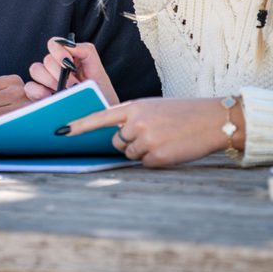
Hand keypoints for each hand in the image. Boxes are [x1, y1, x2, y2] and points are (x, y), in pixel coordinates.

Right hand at [23, 38, 119, 104]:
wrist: (98, 118)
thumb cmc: (100, 95)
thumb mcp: (98, 71)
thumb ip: (87, 52)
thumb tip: (69, 45)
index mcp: (68, 58)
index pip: (54, 44)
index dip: (58, 51)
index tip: (69, 63)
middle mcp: (55, 68)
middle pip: (46, 59)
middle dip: (58, 72)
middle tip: (72, 85)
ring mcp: (45, 82)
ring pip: (35, 70)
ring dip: (49, 80)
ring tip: (62, 92)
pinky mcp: (38, 96)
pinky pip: (30, 87)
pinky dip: (39, 91)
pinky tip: (51, 98)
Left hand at [63, 97, 241, 167]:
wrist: (212, 119)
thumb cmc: (183, 113)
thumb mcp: (154, 108)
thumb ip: (133, 119)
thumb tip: (117, 139)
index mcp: (134, 106)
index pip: (100, 117)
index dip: (78, 126)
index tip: (59, 131)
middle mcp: (137, 123)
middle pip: (116, 142)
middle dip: (128, 143)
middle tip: (152, 135)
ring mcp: (146, 140)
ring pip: (129, 154)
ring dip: (143, 152)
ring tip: (164, 139)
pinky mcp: (157, 157)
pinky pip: (144, 164)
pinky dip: (155, 161)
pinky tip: (170, 149)